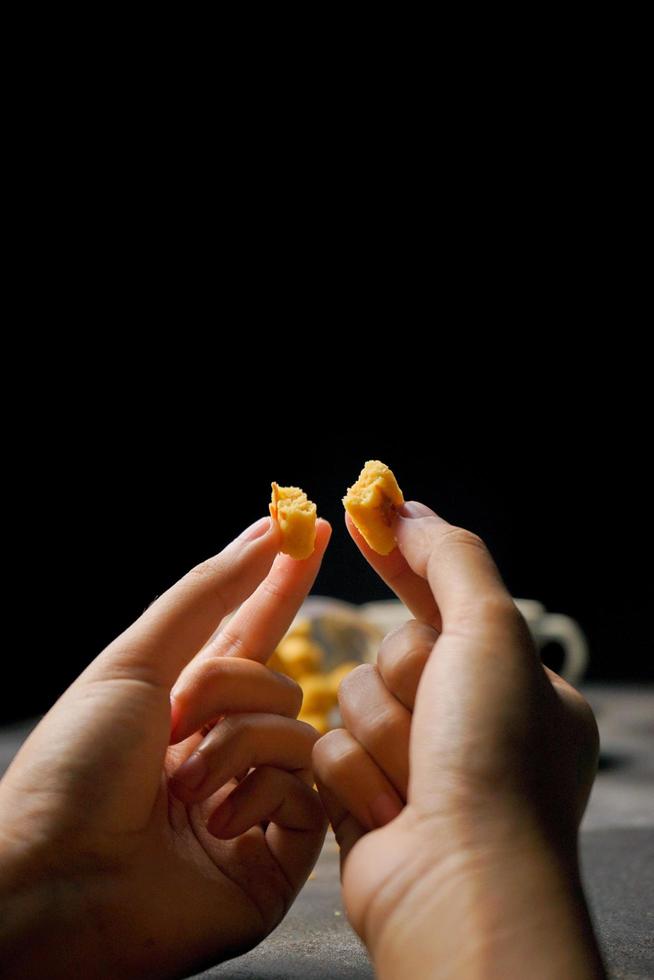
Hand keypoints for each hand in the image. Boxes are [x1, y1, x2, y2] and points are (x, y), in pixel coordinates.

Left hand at [0, 516, 330, 978]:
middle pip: (278, 681)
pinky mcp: (274, 858)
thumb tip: (266, 532)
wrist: (54, 884)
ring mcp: (250, 804)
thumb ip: (207, 594)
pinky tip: (216, 823)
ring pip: (297, 733)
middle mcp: (222, 750)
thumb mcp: (133, 661)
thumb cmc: (75, 768)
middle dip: (231, 689)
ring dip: (236, 747)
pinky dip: (262, 795)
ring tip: (182, 789)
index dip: (283, 582)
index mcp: (184, 705)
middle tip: (177, 722)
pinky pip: (309, 793)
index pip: (254, 631)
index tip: (319, 529)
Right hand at [314, 503, 603, 978]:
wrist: (459, 883)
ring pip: (354, 699)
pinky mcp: (367, 800)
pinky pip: (327, 749)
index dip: (407, 559)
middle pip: (393, 651)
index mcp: (515, 685)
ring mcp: (418, 766)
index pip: (448, 600)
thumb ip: (448, 557)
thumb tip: (405, 508)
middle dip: (405, 679)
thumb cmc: (492, 756)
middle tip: (439, 716)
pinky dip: (353, 776)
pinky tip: (390, 813)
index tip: (364, 516)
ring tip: (416, 779)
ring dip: (380, 733)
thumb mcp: (489, 630)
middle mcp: (469, 726)